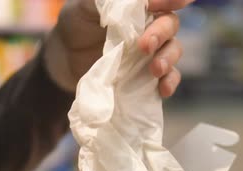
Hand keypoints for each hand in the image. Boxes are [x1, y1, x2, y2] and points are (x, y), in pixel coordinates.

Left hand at [50, 0, 194, 96]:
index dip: (173, 0)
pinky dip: (169, 82)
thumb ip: (108, 0)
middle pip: (170, 25)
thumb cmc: (78, 21)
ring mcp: (151, 52)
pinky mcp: (146, 75)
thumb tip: (135, 0)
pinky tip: (163, 89)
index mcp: (141, 6)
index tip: (179, 2)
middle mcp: (152, 25)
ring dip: (168, 59)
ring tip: (155, 69)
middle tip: (146, 45)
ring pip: (172, 51)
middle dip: (162, 33)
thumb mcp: (87, 4)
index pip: (165, 0)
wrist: (64, 56)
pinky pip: (168, 77)